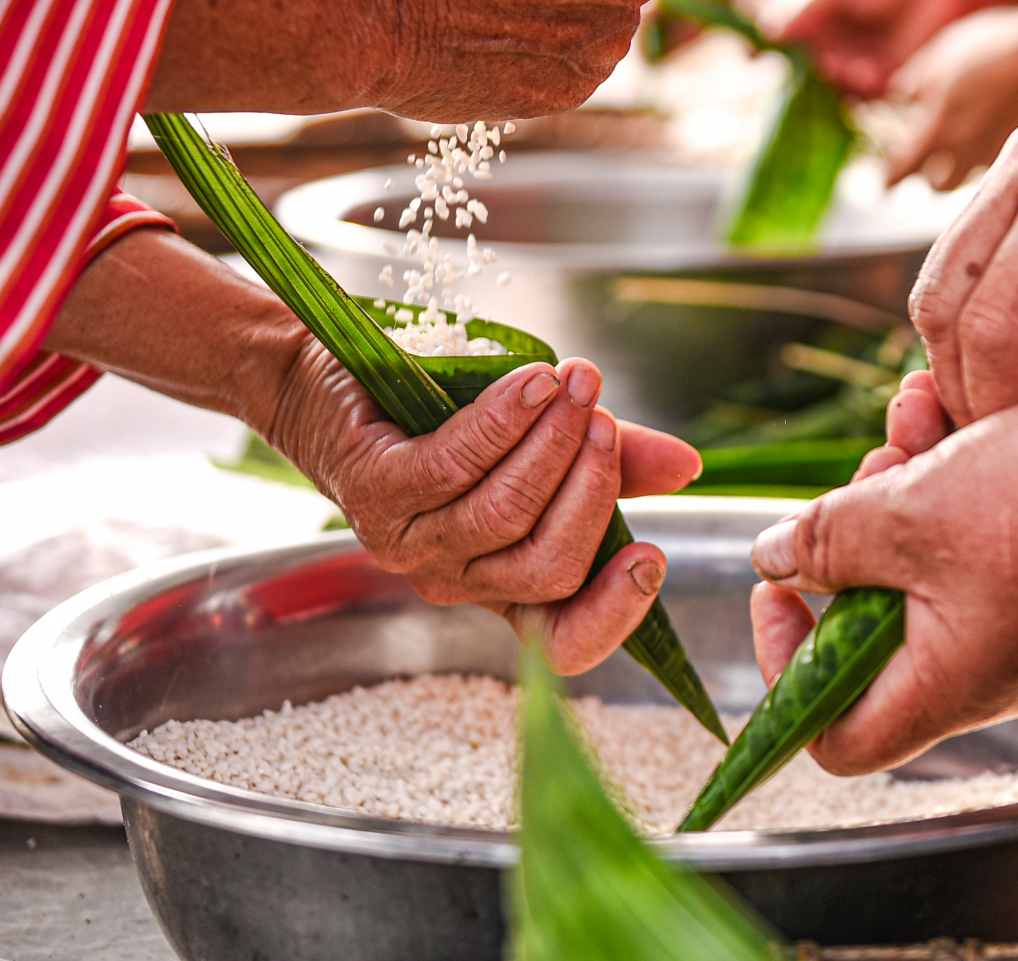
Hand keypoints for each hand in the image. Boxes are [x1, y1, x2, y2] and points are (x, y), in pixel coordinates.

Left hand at [46, 232, 701, 675]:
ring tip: (578, 385)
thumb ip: (613, 459)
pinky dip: (504, 421)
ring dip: (553, 444)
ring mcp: (410, 543)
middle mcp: (455, 578)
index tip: (652, 557)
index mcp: (500, 582)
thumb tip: (687, 467)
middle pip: (548, 566)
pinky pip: (455, 466)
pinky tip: (534, 383)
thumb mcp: (543, 439)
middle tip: (606, 421)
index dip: (611, 615)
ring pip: (505, 515)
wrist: (331, 376)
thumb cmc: (437, 413)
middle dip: (592, 490)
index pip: (560, 641)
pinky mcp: (375, 493)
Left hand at [747, 375, 1017, 773]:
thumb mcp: (912, 508)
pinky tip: (956, 422)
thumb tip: (775, 559)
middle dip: (853, 542)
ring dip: (904, 495)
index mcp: (949, 689)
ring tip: (913, 422)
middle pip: (876, 636)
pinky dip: (957, 489)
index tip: (784, 588)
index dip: (790, 667)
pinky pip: (983, 553)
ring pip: (929, 576)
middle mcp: (994, 678)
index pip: (835, 736)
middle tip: (868, 472)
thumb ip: (827, 539)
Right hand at [776, 0, 982, 97]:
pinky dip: (866, 87)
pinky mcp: (884, 78)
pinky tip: (876, 74)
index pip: (787, 40)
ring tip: (859, 69)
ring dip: (842, 81)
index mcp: (820, 17)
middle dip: (817, 72)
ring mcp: (858, 61)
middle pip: (809, 70)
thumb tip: (769, 31)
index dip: (770, 51)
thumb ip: (807, 12)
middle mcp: (835, 42)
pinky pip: (864, 95)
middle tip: (833, 64)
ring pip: (834, 86)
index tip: (756, 58)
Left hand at [885, 6, 1017, 189]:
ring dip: (959, 169)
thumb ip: (915, 79)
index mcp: (938, 130)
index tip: (884, 183)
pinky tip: (989, 133)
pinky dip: (986, 156)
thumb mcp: (941, 55)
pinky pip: (995, 163)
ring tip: (960, 148)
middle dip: (928, 178)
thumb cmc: (992, 49)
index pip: (904, 167)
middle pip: (939, 185)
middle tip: (926, 164)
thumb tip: (901, 93)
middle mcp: (966, 151)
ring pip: (969, 176)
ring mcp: (996, 151)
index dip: (890, 176)